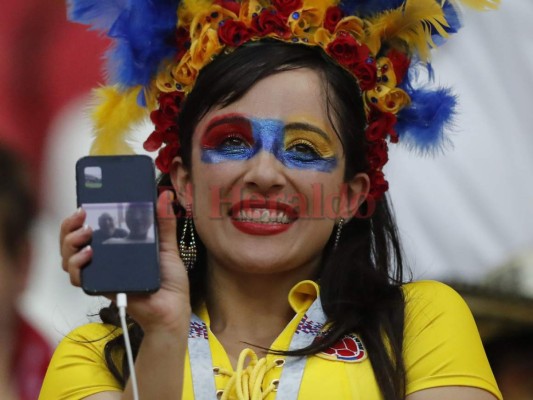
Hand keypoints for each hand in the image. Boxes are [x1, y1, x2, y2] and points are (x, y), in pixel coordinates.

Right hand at [59, 191, 190, 332]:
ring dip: (70, 243)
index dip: (80, 216)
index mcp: (117, 245)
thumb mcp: (168, 247)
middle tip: (82, 216)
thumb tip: (164, 196)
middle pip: (72, 240)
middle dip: (69, 226)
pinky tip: (88, 255)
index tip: (85, 204)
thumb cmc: (169, 281)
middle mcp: (104, 258)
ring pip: (68, 258)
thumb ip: (164, 223)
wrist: (172, 309)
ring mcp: (101, 273)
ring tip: (86, 235)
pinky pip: (78, 278)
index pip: (90, 227)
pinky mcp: (101, 287)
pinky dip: (77, 266)